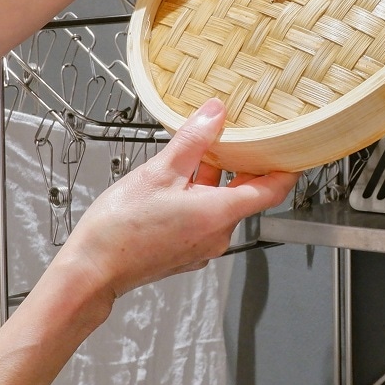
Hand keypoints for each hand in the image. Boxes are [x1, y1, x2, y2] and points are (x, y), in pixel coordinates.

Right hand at [55, 98, 296, 307]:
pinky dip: (200, 199)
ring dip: (215, 181)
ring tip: (198, 155)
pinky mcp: (186, 253)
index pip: (273, 190)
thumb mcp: (160, 171)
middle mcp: (219, 234)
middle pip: (246, 195)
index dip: (287, 169)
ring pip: (222, 205)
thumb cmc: (120, 228)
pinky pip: (205, 220)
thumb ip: (193, 140)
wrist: (90, 271)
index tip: (294, 151)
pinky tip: (179, 184)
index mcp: (221, 213)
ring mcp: (203, 247)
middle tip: (239, 140)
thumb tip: (216, 113)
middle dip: (242, 167)